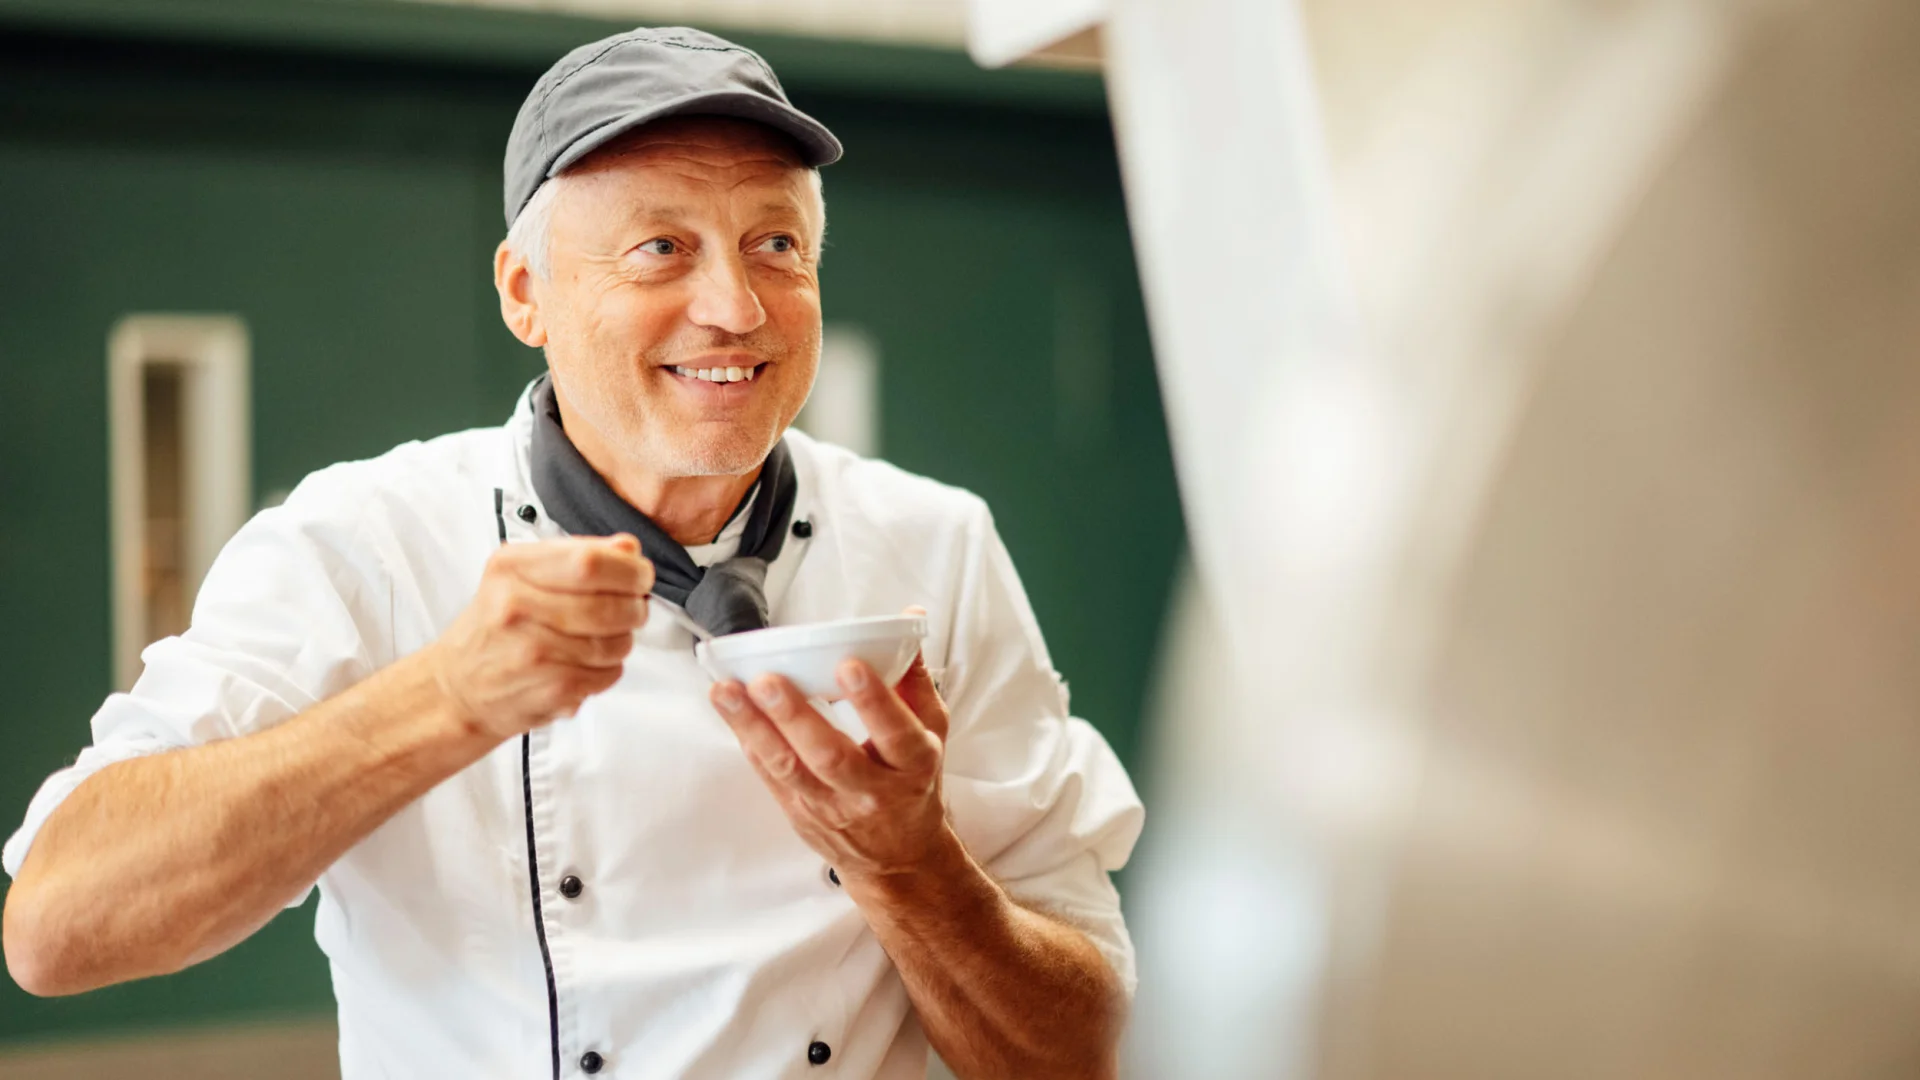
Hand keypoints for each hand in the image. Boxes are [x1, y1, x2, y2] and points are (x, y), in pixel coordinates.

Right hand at [427, 534, 653, 740]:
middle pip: (610, 605)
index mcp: (511, 567)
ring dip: (623, 640)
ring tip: (604, 638)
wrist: (457, 687)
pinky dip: (608, 669)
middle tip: (632, 608)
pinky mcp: (550, 688)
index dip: (629, 569)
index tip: (639, 575)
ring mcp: (533, 651)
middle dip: (635, 608)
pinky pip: (608, 674)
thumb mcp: (521, 574)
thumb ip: (578, 555)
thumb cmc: (496, 626)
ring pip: (616, 643)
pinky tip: (586, 664)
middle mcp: (516, 606)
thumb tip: (628, 547)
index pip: (591, 561)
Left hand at [710, 647, 951, 880]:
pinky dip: (748, 742)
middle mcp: (871, 790)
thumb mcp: (931, 732)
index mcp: (912, 765)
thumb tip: (909, 619)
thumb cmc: (913, 783)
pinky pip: (769, 776)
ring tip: (727, 692)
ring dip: (754, 728)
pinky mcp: (800, 813)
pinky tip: (730, 713)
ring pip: (789, 768)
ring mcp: (831, 806)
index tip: (849, 666)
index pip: (895, 733)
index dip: (874, 701)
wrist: (899, 857)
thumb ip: (915, 677)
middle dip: (795, 716)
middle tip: (768, 680)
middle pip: (831, 755)